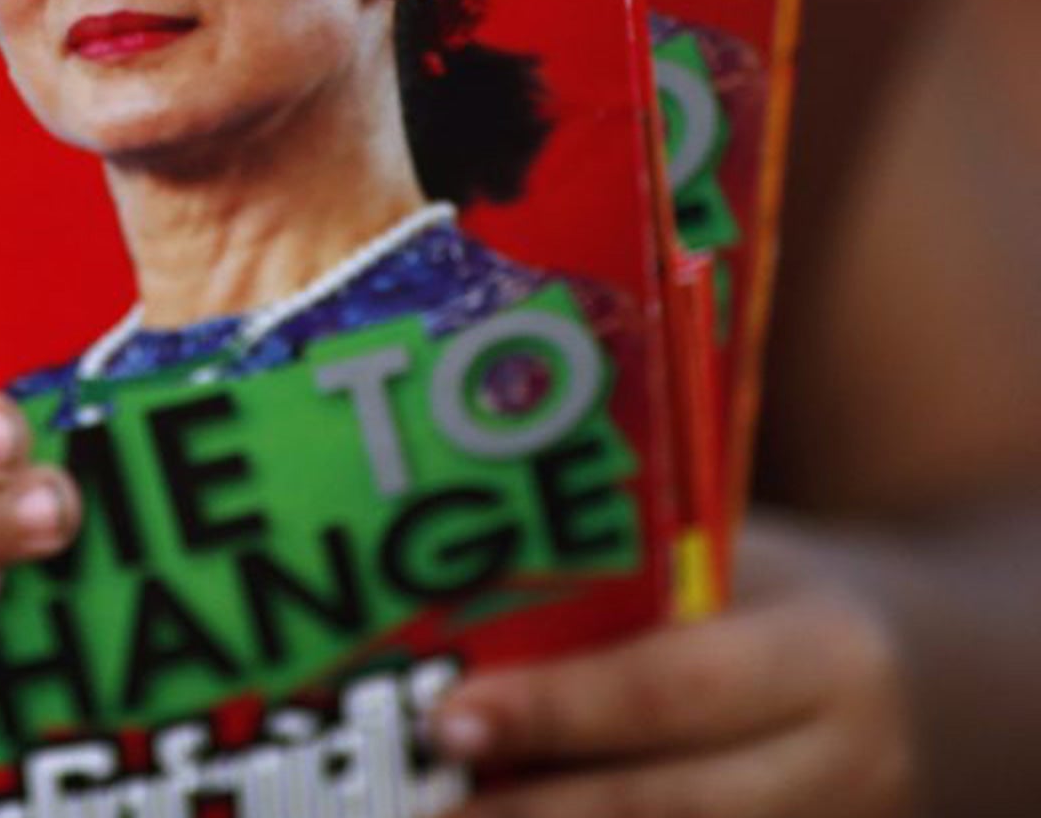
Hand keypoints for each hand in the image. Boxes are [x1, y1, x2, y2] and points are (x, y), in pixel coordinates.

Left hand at [428, 519, 916, 817]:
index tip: (449, 719)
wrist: (937, 686)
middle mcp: (846, 768)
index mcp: (826, 658)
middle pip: (665, 805)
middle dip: (532, 811)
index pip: (672, 689)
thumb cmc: (787, 599)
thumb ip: (630, 591)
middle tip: (422, 806)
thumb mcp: (738, 565)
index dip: (556, 711)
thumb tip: (459, 608)